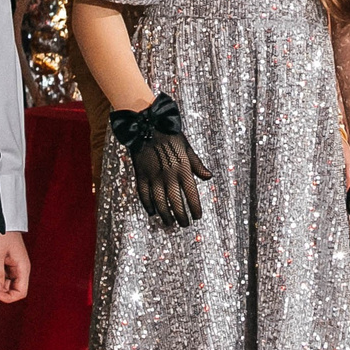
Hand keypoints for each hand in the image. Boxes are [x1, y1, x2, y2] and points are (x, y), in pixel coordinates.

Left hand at [0, 231, 30, 302]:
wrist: (0, 220)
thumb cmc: (2, 234)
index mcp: (23, 268)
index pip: (20, 292)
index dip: (8, 297)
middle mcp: (20, 269)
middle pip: (13, 290)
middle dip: (1, 292)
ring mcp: (14, 266)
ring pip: (7, 284)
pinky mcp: (7, 263)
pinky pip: (3, 276)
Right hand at [111, 93, 212, 227]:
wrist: (147, 124)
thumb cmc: (170, 135)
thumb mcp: (187, 148)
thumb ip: (197, 164)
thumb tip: (209, 177)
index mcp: (182, 169)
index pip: (191, 194)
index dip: (195, 208)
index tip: (197, 216)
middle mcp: (168, 175)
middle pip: (176, 202)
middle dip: (181, 216)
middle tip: (185, 224)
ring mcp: (153, 176)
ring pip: (160, 202)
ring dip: (166, 215)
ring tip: (170, 223)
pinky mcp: (140, 174)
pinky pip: (144, 194)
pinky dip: (148, 205)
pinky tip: (152, 212)